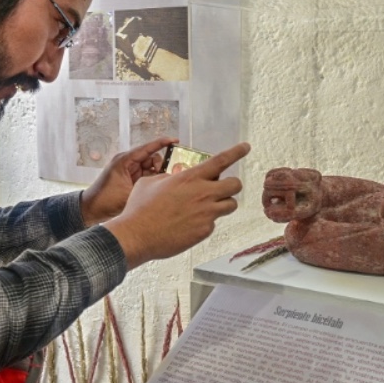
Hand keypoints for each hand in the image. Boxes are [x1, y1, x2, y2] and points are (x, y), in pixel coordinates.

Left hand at [80, 137, 176, 225]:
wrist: (90, 209)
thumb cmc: (104, 200)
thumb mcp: (129, 193)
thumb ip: (147, 185)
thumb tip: (164, 181)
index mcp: (124, 160)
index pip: (147, 148)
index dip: (162, 143)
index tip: (175, 140)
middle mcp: (127, 162)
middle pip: (151, 157)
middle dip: (160, 165)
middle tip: (165, 176)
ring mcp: (128, 170)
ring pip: (150, 167)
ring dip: (156, 174)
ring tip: (159, 184)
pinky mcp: (129, 178)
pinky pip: (145, 175)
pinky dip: (151, 179)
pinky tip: (155, 186)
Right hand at [104, 142, 250, 267]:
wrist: (137, 235)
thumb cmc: (140, 207)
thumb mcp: (152, 182)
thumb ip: (170, 177)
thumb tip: (174, 178)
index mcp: (191, 177)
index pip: (221, 160)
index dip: (236, 152)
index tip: (246, 147)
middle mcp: (203, 193)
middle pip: (235, 185)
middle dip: (232, 185)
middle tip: (223, 188)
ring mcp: (206, 213)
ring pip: (231, 205)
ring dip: (222, 204)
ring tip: (206, 207)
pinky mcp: (204, 231)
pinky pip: (213, 223)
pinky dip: (205, 222)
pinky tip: (188, 224)